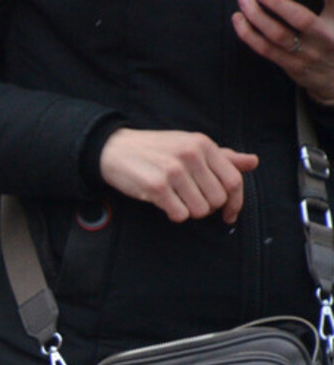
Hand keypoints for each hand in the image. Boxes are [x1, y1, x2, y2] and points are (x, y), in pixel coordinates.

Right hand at [98, 129, 258, 224]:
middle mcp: (191, 156)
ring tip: (178, 201)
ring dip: (190, 211)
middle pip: (218, 199)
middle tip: (193, 202)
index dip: (236, 202)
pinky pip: (179, 214)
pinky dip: (175, 215)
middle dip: (208, 207)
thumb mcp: (190, 146)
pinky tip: (166, 204)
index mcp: (203, 145)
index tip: (229, 214)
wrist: (115, 149)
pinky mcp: (156, 187)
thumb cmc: (155, 150)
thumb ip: (222, 156)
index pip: (233, 180)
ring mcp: (173, 171)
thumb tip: (252, 162)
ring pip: (200, 210)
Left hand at [234, 0, 333, 105]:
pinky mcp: (290, 67)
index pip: (311, 14)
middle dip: (276, 2)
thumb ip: (329, 0)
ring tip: (243, 1)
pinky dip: (250, 34)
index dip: (287, 3)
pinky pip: (266, 50)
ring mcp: (305, 56)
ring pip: (277, 35)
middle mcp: (323, 41)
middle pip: (299, 19)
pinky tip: (239, 21)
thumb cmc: (333, 38)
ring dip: (256, 17)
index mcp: (331, 29)